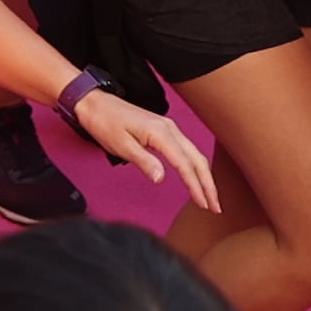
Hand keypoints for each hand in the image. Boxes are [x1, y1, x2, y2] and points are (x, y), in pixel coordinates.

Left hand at [60, 78, 221, 210]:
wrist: (94, 103)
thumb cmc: (104, 122)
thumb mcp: (121, 145)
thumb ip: (144, 162)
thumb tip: (161, 179)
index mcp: (161, 133)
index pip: (185, 164)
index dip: (196, 186)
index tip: (204, 204)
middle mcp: (170, 129)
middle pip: (197, 160)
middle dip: (208, 184)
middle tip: (215, 207)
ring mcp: (168, 128)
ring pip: (194, 154)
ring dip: (204, 176)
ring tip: (210, 197)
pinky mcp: (164, 130)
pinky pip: (186, 149)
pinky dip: (194, 165)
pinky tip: (196, 176)